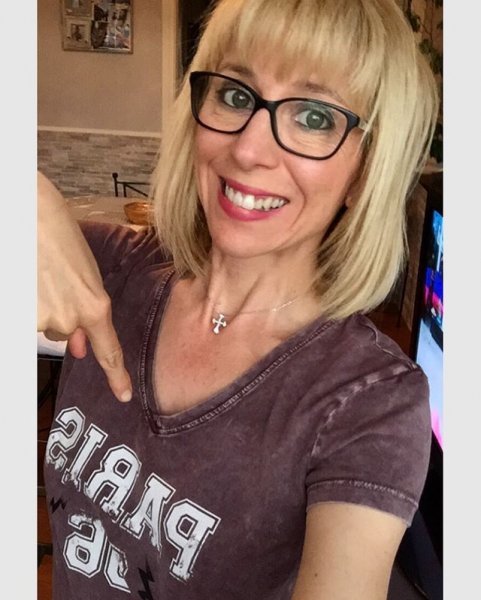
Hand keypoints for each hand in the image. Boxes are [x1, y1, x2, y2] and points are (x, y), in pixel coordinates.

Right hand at [37, 171, 131, 401]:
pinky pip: (29, 319)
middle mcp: (69, 318)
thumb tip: (82, 347)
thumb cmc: (62, 239)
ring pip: (44, 325)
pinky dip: (30, 305)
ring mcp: (41, 318)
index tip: (123, 395)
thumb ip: (88, 313)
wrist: (32, 216)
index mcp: (95, 307)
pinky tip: (31, 281)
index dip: (116, 376)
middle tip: (56, 282)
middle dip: (63, 313)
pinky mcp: (20, 315)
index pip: (108, 352)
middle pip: (67, 332)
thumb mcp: (86, 277)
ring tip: (41, 276)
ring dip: (43, 308)